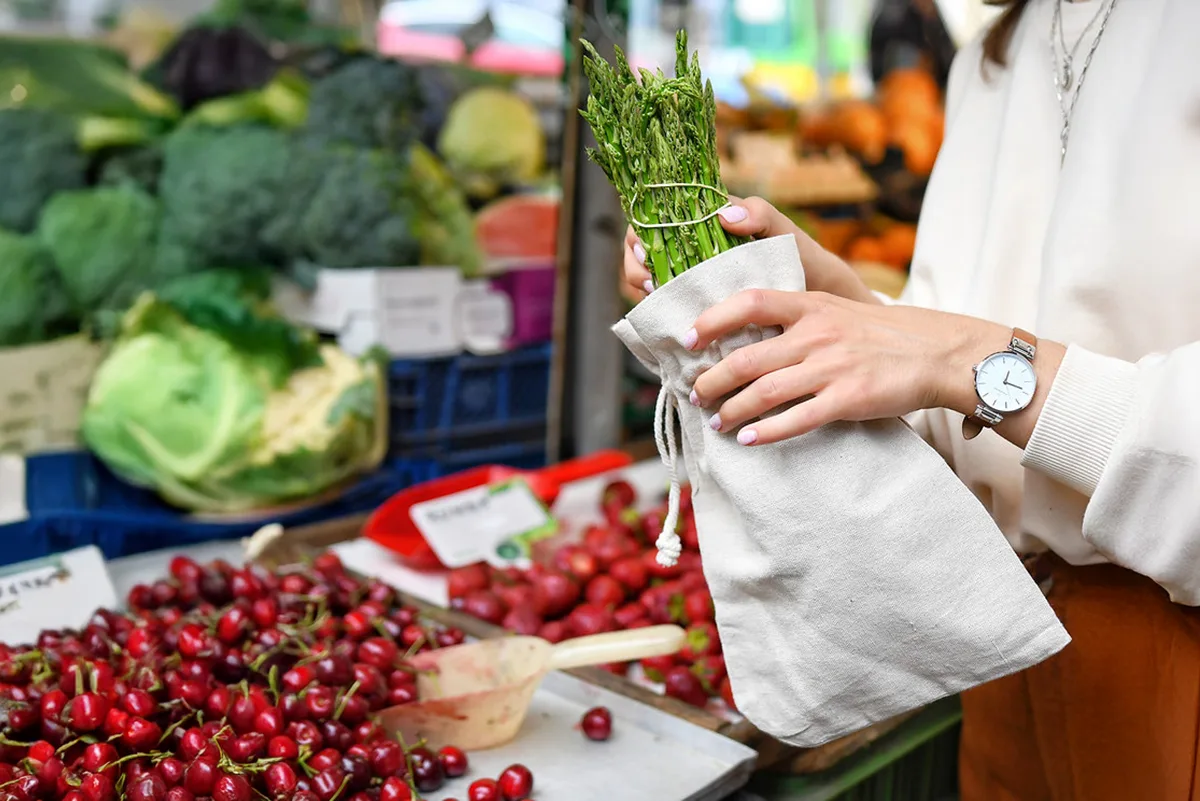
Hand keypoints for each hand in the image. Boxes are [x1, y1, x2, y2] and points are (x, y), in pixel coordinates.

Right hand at [622, 196, 878, 304]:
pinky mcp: (697, 313)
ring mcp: (692, 284)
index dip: (640, 235)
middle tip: (654, 284)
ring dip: (647, 296)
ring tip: (664, 304)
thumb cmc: (805, 263)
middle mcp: (691, 253)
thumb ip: (762, 215)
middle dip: (637, 269)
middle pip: (641, 255)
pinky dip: (662, 320)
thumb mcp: (787, 234)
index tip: (647, 252)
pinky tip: (673, 326)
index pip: (654, 220)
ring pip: (648, 286)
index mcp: (705, 225)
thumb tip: (726, 214)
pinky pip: (666, 314)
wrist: (822, 309)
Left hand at [688, 290, 1008, 445]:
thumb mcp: (836, 309)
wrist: (937, 352)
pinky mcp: (848, 398)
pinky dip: (766, 431)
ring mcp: (832, 367)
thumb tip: (744, 336)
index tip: (688, 339)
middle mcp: (817, 333)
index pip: (749, 303)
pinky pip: (797, 419)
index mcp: (811, 305)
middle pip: (746, 358)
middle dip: (712, 380)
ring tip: (717, 421)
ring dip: (732, 410)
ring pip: (764, 391)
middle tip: (696, 394)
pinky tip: (748, 439)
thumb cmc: (879, 334)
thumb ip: (794, 318)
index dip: (712, 320)